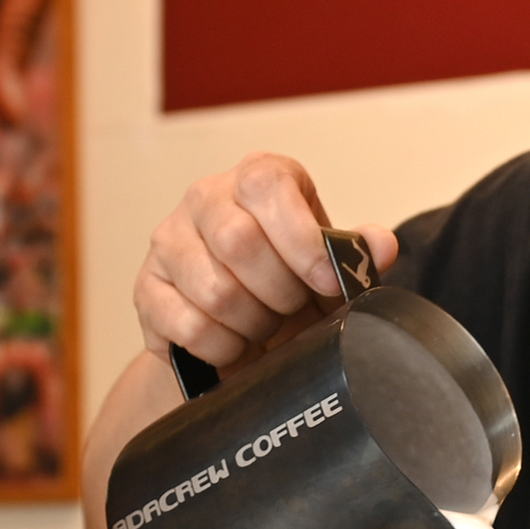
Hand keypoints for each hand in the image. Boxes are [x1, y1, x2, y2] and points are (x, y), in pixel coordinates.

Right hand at [132, 152, 398, 374]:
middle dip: (279, 293)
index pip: (268, 187)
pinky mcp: (148, 288)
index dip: (302, 240)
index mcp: (257, 180)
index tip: (327, 283)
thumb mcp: (327, 270)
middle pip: (239, 241)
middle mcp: (206, 198)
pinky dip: (223, 348)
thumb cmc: (287, 290)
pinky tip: (234, 344)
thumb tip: (381, 246)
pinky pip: (188, 325)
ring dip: (253, 324)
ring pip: (215, 290)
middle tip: (291, 312)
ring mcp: (169, 242)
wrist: (239, 340)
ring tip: (263, 328)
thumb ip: (355, 256)